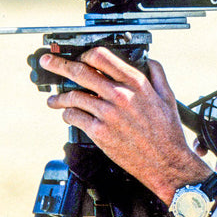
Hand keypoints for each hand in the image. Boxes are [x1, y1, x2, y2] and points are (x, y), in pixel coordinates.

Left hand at [41, 47, 209, 203]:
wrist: (166, 162)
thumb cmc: (167, 132)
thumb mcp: (168, 96)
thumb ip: (157, 74)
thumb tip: (148, 60)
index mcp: (136, 83)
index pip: (101, 57)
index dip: (85, 54)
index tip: (80, 57)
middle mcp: (120, 95)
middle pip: (80, 72)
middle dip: (59, 65)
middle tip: (48, 62)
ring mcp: (108, 114)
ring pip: (72, 96)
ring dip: (59, 96)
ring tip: (53, 99)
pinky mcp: (100, 132)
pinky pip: (74, 117)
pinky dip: (67, 114)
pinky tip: (68, 115)